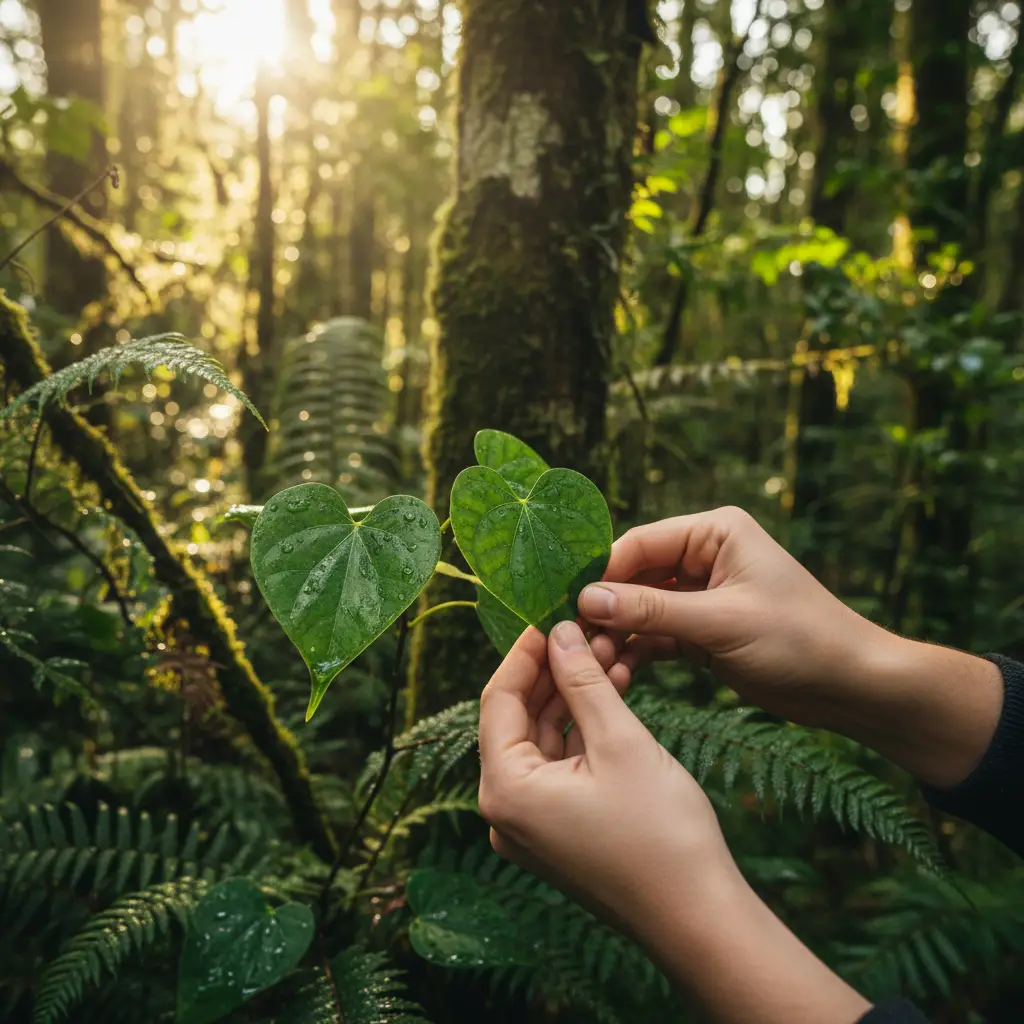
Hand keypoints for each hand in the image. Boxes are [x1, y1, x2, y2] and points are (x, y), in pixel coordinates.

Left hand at [478, 620, 872, 1023]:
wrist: (700, 917)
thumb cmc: (661, 834)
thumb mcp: (620, 742)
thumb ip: (583, 680)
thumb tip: (561, 632)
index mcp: (504, 790)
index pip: (498, 699)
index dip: (526, 651)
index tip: (549, 611)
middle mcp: (505, 812)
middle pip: (519, 719)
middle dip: (554, 670)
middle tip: (586, 625)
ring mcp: (532, 827)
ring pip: (543, 740)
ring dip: (572, 695)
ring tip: (607, 649)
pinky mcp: (559, 833)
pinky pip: (561, 766)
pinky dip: (582, 730)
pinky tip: (611, 690)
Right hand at [579, 507, 1002, 788]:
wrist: (852, 686)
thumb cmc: (799, 640)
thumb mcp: (721, 623)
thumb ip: (651, 611)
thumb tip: (586, 599)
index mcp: (714, 533)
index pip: (640, 543)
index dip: (601, 572)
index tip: (566, 603)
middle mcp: (704, 556)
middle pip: (634, 576)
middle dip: (606, 608)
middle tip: (571, 639)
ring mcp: (702, 595)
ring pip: (641, 609)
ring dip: (617, 634)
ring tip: (591, 662)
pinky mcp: (702, 631)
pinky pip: (656, 635)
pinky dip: (637, 652)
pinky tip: (616, 672)